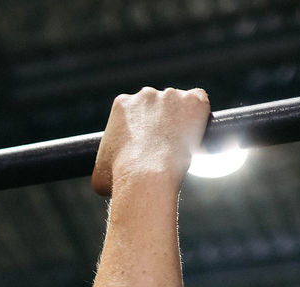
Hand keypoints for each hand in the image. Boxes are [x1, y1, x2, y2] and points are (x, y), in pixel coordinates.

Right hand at [91, 87, 210, 197]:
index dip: (142, 129)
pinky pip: (200, 101)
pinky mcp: (193, 101)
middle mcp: (146, 95)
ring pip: (179, 104)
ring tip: (181, 146)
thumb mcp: (99, 172)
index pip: (135, 110)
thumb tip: (104, 174)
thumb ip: (104, 164)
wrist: (145, 177)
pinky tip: (198, 132)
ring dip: (180, 122)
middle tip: (165, 147)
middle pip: (158, 105)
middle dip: (161, 123)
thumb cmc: (119, 179)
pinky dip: (200, 115)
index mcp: (122, 105)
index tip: (147, 144)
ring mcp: (171, 96)